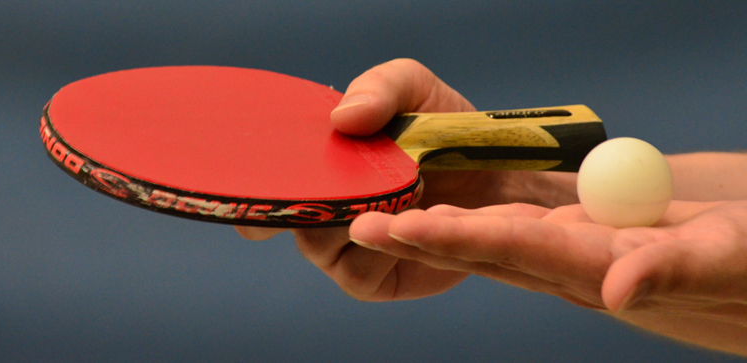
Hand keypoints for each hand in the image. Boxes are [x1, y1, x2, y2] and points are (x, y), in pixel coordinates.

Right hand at [236, 59, 576, 299]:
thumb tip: (342, 120)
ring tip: (404, 186)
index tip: (243, 182)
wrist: (503, 178)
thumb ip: (380, 88)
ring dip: (351, 213)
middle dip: (307, 193)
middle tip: (340, 174)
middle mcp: (324, 209)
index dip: (251, 184)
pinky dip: (376, 243)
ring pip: (317, 242)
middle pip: (289, 212)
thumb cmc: (450, 133)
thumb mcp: (415, 90)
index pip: (271, 181)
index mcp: (321, 167)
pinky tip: (408, 218)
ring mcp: (345, 249)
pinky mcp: (373, 280)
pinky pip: (354, 269)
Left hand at [348, 200, 746, 358]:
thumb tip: (621, 289)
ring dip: (432, 232)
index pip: (522, 249)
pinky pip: (511, 234)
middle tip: (358, 223)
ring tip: (375, 220)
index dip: (462, 237)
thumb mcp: (729, 255)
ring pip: (489, 244)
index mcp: (604, 267)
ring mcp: (569, 258)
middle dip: (422, 238)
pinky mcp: (573, 244)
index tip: (407, 227)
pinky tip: (433, 218)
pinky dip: (467, 225)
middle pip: (486, 250)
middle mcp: (573, 268)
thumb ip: (676, 270)